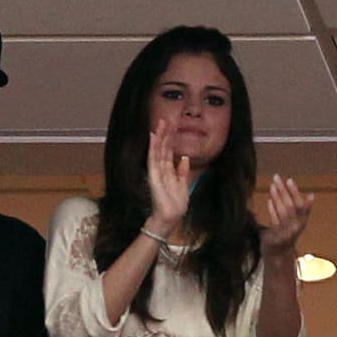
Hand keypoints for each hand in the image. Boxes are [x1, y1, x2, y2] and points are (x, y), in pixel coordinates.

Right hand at [144, 118, 190, 235]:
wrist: (171, 217)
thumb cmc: (176, 204)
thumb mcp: (183, 184)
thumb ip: (182, 171)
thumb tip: (184, 157)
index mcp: (168, 171)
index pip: (169, 151)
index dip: (171, 138)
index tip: (173, 126)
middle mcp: (161, 169)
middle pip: (163, 148)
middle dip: (164, 134)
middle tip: (165, 119)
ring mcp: (156, 172)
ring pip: (157, 150)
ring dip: (159, 137)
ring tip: (160, 124)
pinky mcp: (153, 176)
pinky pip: (153, 159)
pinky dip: (153, 147)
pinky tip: (153, 137)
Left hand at [261, 174, 313, 255]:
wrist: (278, 255)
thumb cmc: (286, 234)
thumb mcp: (296, 222)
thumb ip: (301, 210)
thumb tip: (311, 195)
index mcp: (301, 222)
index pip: (300, 204)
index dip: (295, 193)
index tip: (289, 180)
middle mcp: (295, 228)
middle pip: (290, 207)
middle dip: (283, 191)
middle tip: (277, 178)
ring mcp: (285, 234)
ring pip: (282, 213)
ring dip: (277, 198)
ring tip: (272, 186)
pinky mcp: (275, 239)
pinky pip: (274, 223)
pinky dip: (272, 211)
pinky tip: (269, 200)